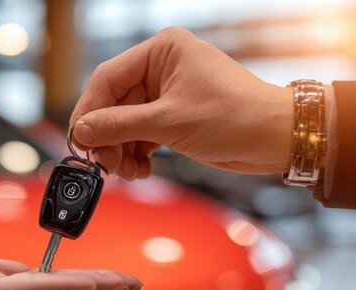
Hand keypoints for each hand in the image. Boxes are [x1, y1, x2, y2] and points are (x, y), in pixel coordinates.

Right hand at [70, 27, 294, 178]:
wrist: (276, 139)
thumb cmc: (235, 117)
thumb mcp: (169, 122)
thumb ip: (119, 126)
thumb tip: (81, 131)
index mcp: (161, 51)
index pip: (108, 78)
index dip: (89, 111)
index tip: (78, 139)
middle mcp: (162, 67)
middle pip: (114, 103)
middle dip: (108, 137)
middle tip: (105, 164)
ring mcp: (168, 92)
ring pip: (126, 122)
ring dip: (122, 150)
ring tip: (127, 172)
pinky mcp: (175, 115)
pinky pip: (141, 133)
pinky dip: (137, 153)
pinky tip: (141, 169)